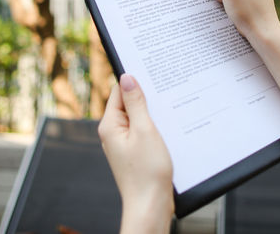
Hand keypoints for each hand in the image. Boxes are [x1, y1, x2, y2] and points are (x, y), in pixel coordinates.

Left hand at [98, 74, 173, 233]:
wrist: (150, 207)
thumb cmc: (147, 173)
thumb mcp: (144, 131)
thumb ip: (135, 103)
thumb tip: (127, 78)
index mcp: (110, 125)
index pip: (119, 91)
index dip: (135, 81)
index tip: (152, 73)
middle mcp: (113, 133)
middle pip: (129, 104)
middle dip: (146, 98)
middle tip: (166, 91)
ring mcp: (123, 144)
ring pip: (138, 118)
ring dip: (153, 114)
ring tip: (169, 111)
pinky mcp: (134, 153)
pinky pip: (143, 132)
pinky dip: (155, 128)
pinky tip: (168, 128)